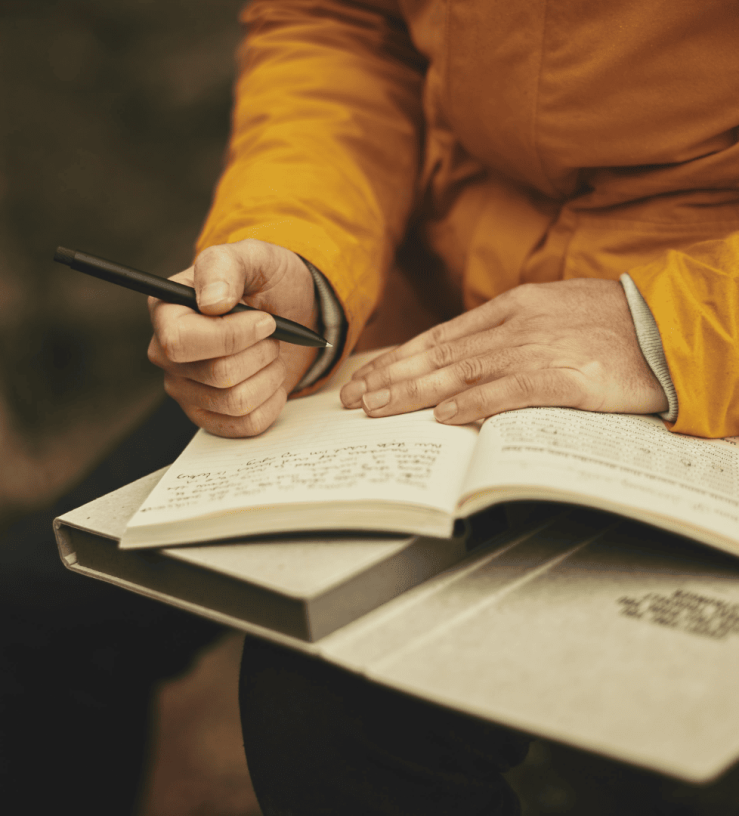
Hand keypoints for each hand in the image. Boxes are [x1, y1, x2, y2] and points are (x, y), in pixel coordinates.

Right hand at [148, 239, 318, 436]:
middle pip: (218, 375)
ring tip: (270, 353)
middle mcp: (168, 355)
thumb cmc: (266, 283)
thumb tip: (211, 302)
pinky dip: (272, 400)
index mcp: (167, 312)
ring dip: (270, 375)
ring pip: (237, 401)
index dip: (230, 337)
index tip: (265, 320)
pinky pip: (248, 424)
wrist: (292, 312)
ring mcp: (187, 390)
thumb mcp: (253, 257)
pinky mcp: (211, 416)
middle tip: (271, 333)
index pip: (181, 342)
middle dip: (260, 353)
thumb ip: (226, 266)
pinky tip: (269, 377)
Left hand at [340, 278, 667, 423]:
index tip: (367, 377)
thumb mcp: (549, 313)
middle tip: (354, 398)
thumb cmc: (609, 323)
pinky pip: (511, 390)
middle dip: (390, 378)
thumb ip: (506, 333)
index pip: (439, 337)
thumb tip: (463, 358)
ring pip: (462, 372)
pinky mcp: (566, 376)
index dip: (398, 359)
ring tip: (378, 408)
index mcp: (510, 309)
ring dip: (415, 392)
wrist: (665, 325)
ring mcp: (539, 349)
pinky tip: (444, 415)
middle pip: (439, 355)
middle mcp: (515, 326)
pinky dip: (476, 403)